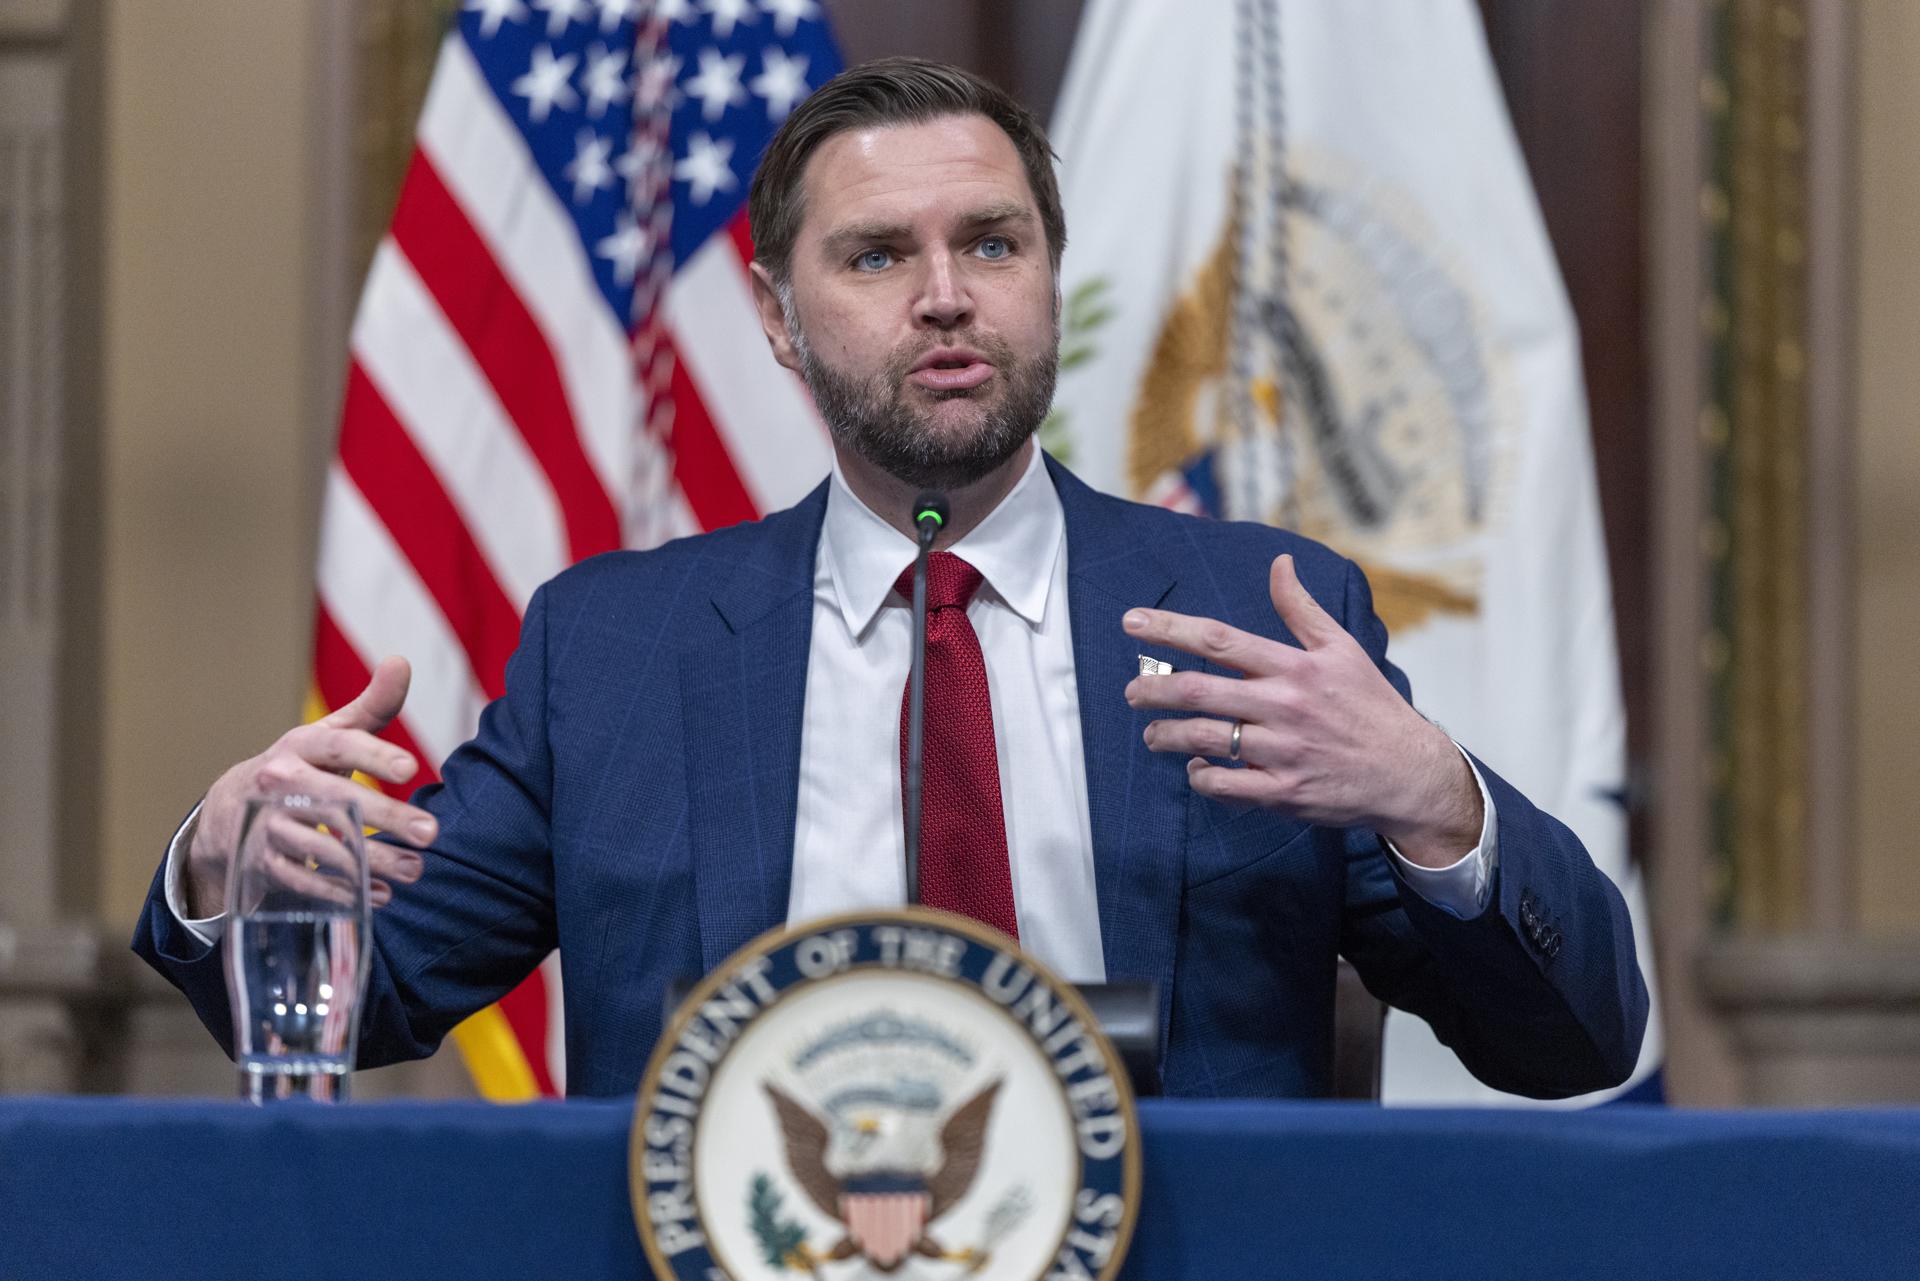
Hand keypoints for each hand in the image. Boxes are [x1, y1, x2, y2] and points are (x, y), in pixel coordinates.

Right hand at [184, 656, 437, 916]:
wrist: (230, 811)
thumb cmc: (299, 766)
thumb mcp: (328, 735)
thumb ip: (371, 706)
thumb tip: (402, 661)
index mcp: (300, 747)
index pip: (338, 746)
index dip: (373, 755)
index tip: (411, 769)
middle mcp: (278, 783)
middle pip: (333, 800)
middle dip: (384, 817)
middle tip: (431, 833)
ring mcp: (266, 824)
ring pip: (320, 845)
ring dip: (371, 863)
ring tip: (415, 870)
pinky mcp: (261, 862)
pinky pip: (301, 880)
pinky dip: (341, 892)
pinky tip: (380, 897)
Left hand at [1122, 554, 1481, 866]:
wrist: (1409, 773)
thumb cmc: (1370, 706)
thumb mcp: (1342, 648)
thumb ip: (1301, 609)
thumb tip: (1279, 564)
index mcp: (1294, 667)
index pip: (1220, 641)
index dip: (1169, 630)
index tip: (1131, 622)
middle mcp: (1284, 705)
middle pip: (1200, 691)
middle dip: (1153, 689)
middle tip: (1131, 691)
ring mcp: (1282, 751)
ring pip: (1205, 739)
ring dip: (1167, 735)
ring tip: (1152, 734)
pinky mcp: (1284, 791)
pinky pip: (1225, 786)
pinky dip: (1201, 777)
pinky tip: (1196, 768)